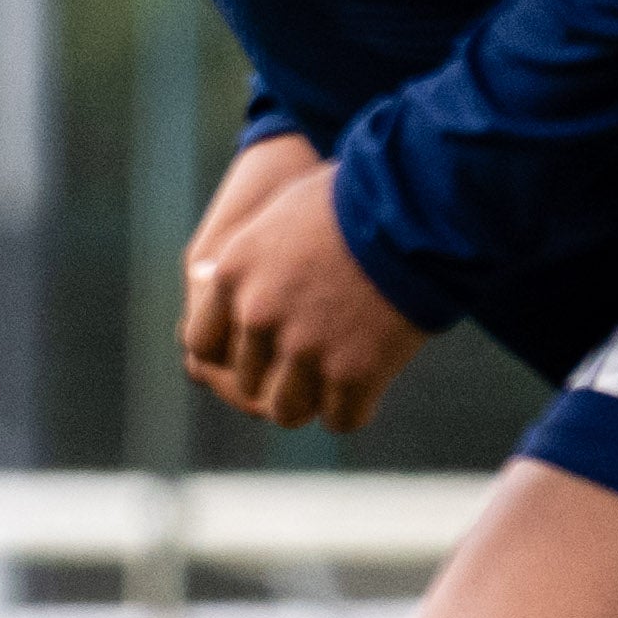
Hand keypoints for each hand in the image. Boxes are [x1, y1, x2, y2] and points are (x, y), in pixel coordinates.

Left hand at [182, 138, 421, 430]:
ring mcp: (304, 348)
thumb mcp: (276, 214)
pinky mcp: (354, 372)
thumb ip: (239, 257)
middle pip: (247, 382)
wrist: (418, 208)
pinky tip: (366, 391)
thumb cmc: (353, 198)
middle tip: (309, 366)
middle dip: (276, 378)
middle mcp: (258, 317)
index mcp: (232, 276)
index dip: (232, 352)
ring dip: (309, 403)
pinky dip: (353, 411)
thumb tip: (199, 277)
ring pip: (287, 410)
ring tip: (332, 388)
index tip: (259, 348)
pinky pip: (341, 419)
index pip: (203, 346)